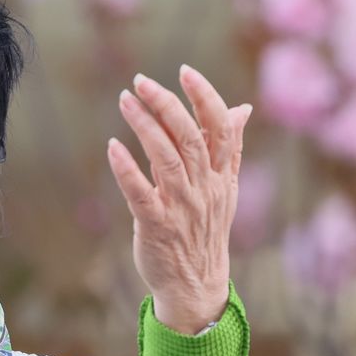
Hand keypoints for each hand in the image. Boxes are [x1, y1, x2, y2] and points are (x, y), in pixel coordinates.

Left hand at [107, 65, 250, 333]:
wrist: (196, 284)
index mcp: (221, 175)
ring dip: (144, 126)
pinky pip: (141, 194)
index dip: (205, 97)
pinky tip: (113, 147)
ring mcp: (181, 207)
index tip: (185, 72)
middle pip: (190, 137)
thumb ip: (230, 147)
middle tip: (141, 81)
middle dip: (167, 104)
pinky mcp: (157, 226)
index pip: (220, 127)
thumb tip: (242, 108)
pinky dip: (126, 169)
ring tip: (125, 100)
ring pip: (165, 158)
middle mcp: (204, 188)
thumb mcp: (225, 188)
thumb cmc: (205, 229)